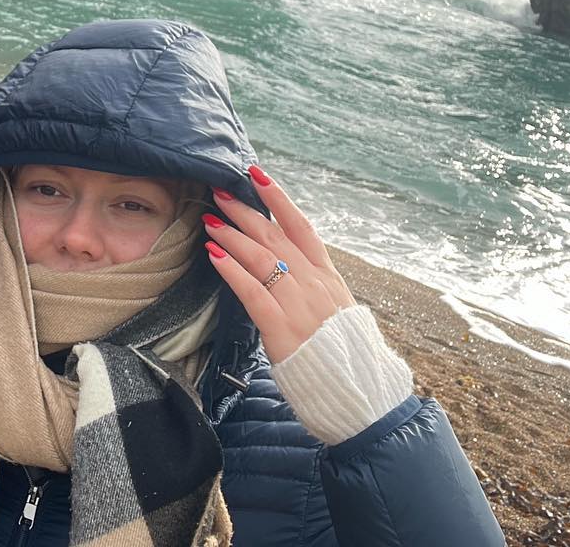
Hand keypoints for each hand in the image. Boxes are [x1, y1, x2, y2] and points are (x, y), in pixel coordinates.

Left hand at [204, 165, 355, 363]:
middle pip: (275, 236)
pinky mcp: (282, 328)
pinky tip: (214, 255)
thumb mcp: (336, 310)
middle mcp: (314, 284)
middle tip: (220, 191)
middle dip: (244, 211)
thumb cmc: (343, 354)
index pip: (302, 226)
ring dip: (232, 235)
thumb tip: (289, 265)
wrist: (359, 394)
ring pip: (261, 258)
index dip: (279, 198)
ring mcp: (299, 304)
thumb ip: (315, 285)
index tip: (257, 175)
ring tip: (211, 220)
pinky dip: (232, 269)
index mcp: (328, 277)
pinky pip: (253, 291)